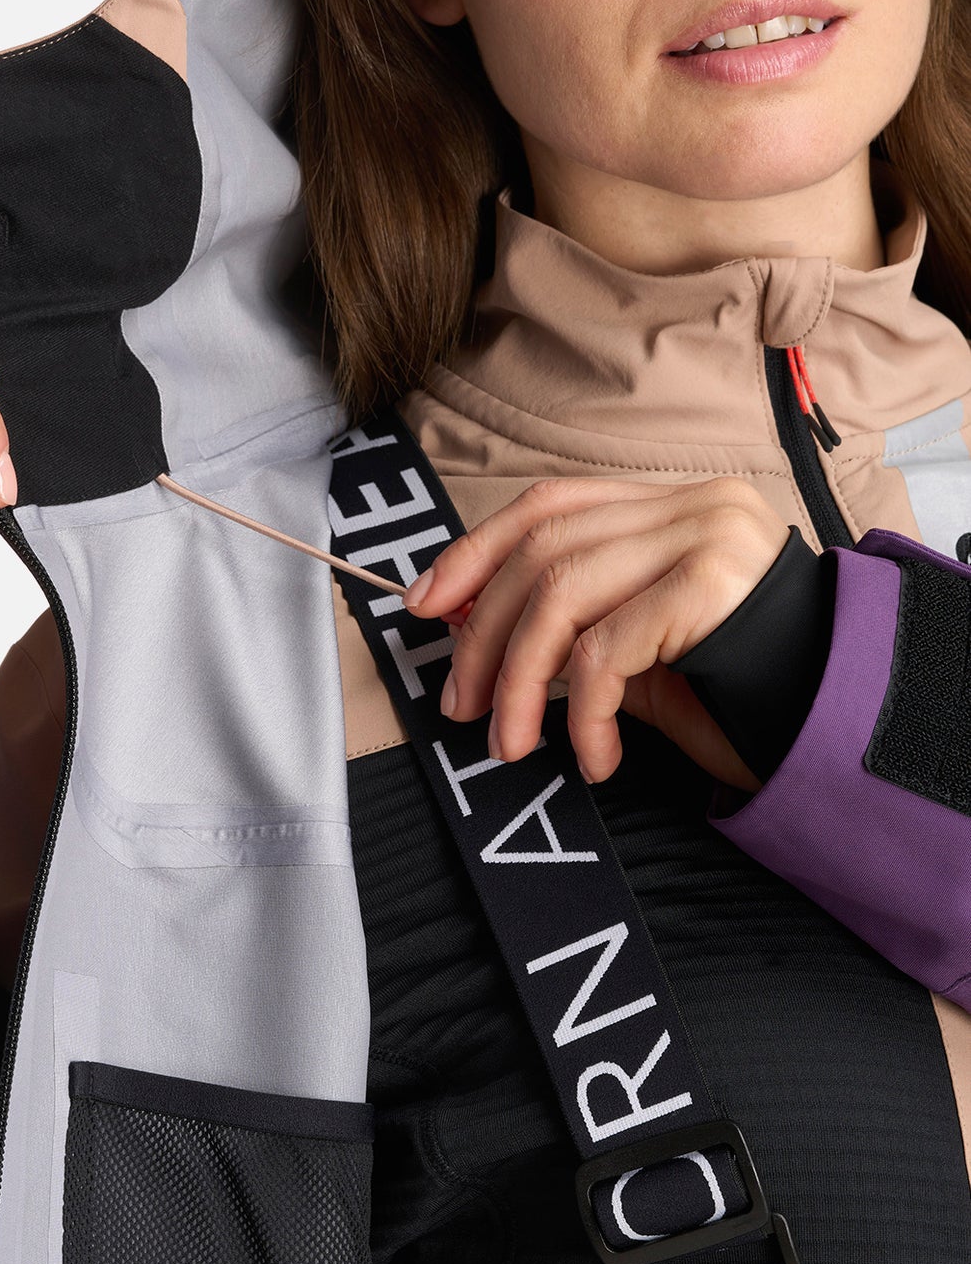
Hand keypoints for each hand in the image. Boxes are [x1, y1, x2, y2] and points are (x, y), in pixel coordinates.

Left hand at [402, 477, 793, 791]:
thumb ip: (564, 627)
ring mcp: (707, 537)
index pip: (548, 506)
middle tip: (459, 703)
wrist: (839, 726)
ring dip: (518, 679)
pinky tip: (594, 757)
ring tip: (508, 741)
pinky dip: (582, 712)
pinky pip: (606, 650)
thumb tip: (463, 629)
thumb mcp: (638, 652)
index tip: (424, 605)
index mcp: (668, 506)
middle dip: (484, 635)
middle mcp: (690, 505)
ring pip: (559, 595)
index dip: (474, 552)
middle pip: (541, 552)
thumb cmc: (736, 693)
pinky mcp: (714, 588)